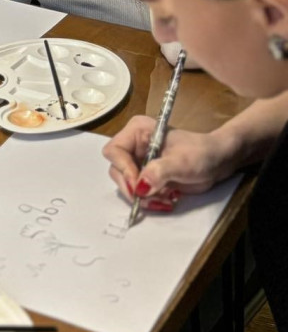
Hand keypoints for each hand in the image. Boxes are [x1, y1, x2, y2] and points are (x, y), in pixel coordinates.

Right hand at [102, 117, 237, 211]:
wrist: (217, 162)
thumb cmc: (201, 154)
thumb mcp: (181, 162)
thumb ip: (159, 172)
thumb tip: (140, 187)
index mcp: (137, 131)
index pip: (115, 151)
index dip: (123, 169)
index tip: (139, 186)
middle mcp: (133, 145)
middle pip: (117, 169)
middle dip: (132, 187)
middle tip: (149, 199)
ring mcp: (138, 160)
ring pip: (126, 183)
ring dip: (142, 197)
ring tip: (164, 200)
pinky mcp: (145, 175)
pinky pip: (138, 191)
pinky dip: (149, 200)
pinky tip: (166, 200)